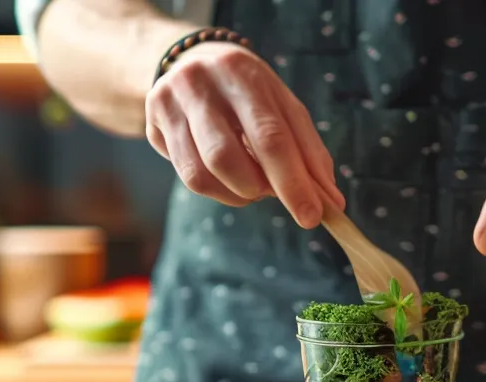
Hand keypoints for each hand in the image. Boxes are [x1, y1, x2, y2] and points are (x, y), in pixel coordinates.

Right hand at [146, 41, 344, 226]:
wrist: (190, 61)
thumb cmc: (248, 93)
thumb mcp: (282, 107)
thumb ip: (308, 152)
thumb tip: (331, 202)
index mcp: (242, 73)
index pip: (270, 137)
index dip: (293, 182)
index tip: (313, 216)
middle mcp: (200, 83)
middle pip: (226, 156)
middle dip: (262, 191)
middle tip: (283, 203)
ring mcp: (169, 103)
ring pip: (201, 173)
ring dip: (238, 194)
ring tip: (255, 187)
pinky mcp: (153, 123)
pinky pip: (187, 176)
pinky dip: (218, 191)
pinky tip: (231, 181)